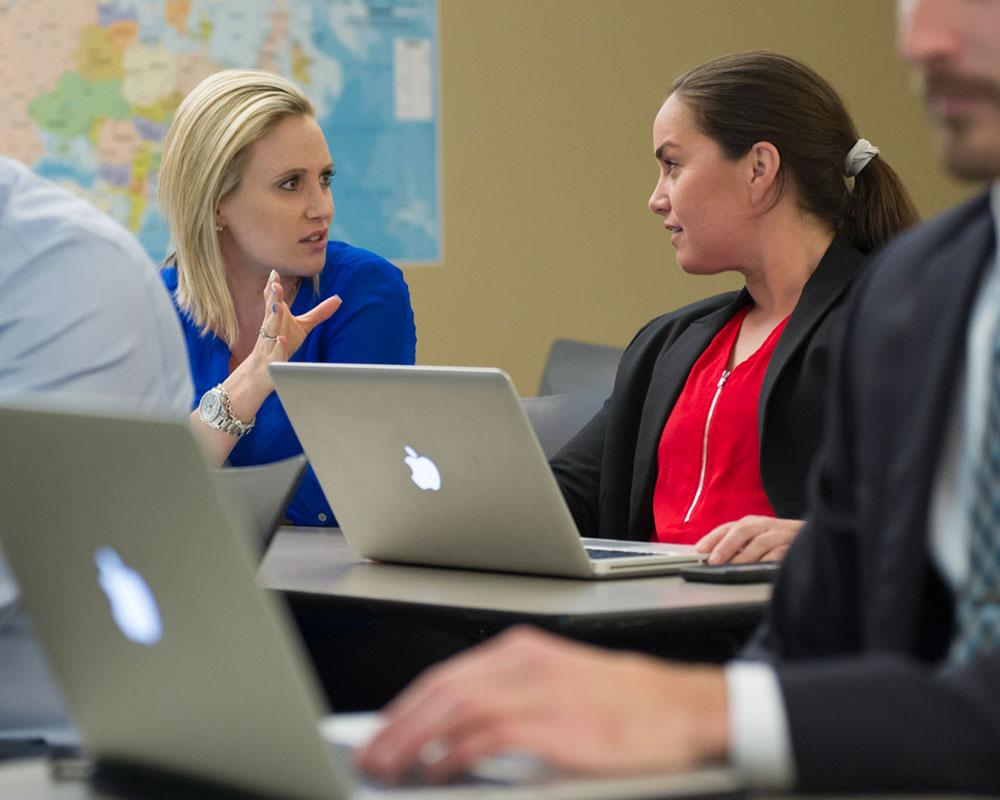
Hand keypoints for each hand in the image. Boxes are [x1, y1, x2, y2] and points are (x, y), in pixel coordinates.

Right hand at [256, 269, 341, 362]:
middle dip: (273, 297)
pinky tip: (281, 340)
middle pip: (271, 310)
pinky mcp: (273, 359)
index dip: (273, 286)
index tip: (275, 272)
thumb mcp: (303, 326)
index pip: (272, 299)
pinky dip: (278, 346)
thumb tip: (338, 299)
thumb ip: (319, 313)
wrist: (265, 369)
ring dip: (274, 317)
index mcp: (276, 317)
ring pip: (270, 328)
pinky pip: (275, 352)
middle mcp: (271, 327)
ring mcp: (270, 342)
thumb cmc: (283, 342)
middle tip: (275, 285)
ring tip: (277, 306)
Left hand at [357, 626, 728, 782]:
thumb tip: (452, 733)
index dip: (406, 705)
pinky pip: (487, 736)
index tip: (380, 729)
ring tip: (385, 766)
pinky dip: (453, 754)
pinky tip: (436, 771)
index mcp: (522, 651)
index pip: (447, 676)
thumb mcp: (557, 687)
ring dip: (411, 739)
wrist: (681, 710)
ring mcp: (539, 691)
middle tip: (369, 753)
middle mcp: (525, 663)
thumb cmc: (622, 704)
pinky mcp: (554, 725)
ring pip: (454, 708)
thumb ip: (506, 700)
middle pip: (442, 688)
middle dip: (397, 723)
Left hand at [695, 515, 803, 563]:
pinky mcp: (793, 545)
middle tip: (714, 560)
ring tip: (732, 567)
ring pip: (759, 542)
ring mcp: (779, 534)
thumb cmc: (779, 540)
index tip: (699, 550)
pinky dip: (767, 561)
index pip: (727, 528)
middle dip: (726, 546)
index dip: (712, 538)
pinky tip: (757, 569)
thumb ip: (737, 546)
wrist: (814, 535)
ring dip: (744, 556)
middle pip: (742, 531)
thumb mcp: (756, 539)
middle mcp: (764, 525)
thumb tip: (711, 558)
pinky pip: (779, 553)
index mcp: (751, 523)